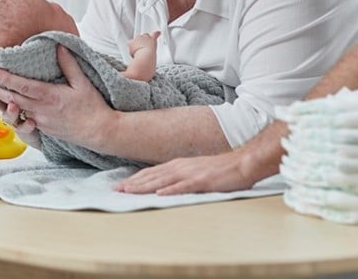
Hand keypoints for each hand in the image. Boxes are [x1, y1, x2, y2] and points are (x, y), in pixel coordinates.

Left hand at [0, 45, 112, 150]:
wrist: (99, 132)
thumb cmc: (93, 107)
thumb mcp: (83, 83)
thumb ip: (69, 65)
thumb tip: (60, 46)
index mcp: (49, 97)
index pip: (21, 86)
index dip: (5, 78)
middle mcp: (41, 110)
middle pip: (12, 99)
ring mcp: (41, 121)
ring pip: (15, 110)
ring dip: (0, 101)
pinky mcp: (43, 129)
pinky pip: (24, 118)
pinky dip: (12, 111)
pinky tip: (7, 106)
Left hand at [114, 150, 254, 194]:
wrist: (242, 163)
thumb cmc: (220, 169)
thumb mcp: (194, 171)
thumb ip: (179, 177)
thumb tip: (163, 186)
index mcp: (178, 165)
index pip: (151, 172)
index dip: (134, 179)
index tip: (120, 186)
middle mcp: (180, 167)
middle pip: (152, 176)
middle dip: (133, 184)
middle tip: (116, 191)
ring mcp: (191, 173)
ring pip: (162, 180)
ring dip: (145, 186)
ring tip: (129, 192)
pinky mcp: (202, 181)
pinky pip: (184, 186)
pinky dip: (171, 190)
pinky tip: (160, 194)